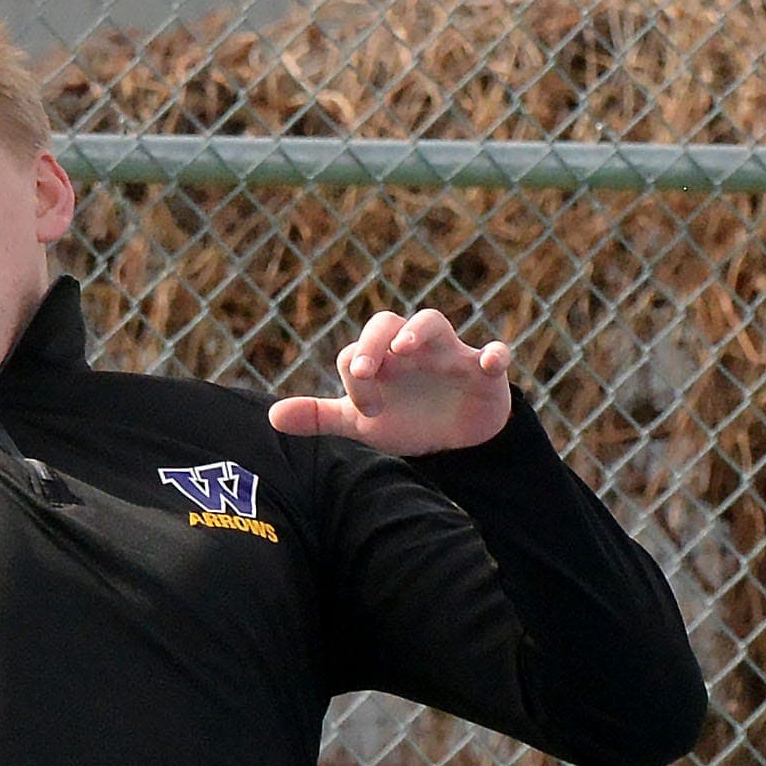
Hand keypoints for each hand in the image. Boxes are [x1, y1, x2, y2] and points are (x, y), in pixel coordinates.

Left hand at [268, 309, 512, 455]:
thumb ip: (318, 417)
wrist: (452, 442)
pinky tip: (489, 363)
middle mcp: (409, 351)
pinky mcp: (484, 372)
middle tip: (364, 370)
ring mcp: (448, 356)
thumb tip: (272, 417)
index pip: (357, 353)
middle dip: (374, 341)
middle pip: (389, 323)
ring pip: (435, 323)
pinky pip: (494, 353)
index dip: (355, 376)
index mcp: (378, 360)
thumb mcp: (359, 422)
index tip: (365, 408)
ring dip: (420, 331)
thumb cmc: (403, 421)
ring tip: (405, 347)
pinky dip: (494, 354)